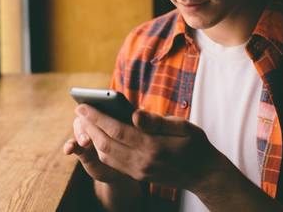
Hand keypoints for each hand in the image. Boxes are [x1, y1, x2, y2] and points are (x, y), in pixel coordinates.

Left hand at [73, 104, 222, 191]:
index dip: (97, 118)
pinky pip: (113, 163)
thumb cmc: (195, 145)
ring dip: (92, 138)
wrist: (204, 174)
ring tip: (85, 122)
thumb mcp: (184, 127)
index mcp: (153, 147)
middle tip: (79, 111)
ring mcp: (139, 172)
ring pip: (106, 155)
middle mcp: (142, 162)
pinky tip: (98, 136)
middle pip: (105, 144)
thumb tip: (135, 114)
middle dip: (89, 126)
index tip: (83, 106)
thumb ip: (158, 121)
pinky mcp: (138, 176)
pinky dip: (102, 149)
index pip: (116, 130)